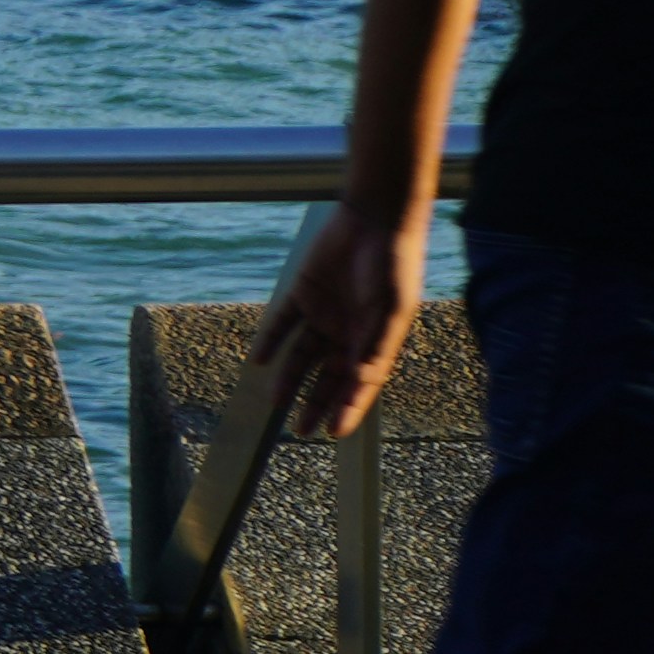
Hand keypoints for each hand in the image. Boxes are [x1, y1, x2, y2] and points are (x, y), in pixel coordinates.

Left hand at [249, 198, 422, 438]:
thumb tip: (362, 380)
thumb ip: (375, 345)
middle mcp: (347, 333)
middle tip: (301, 430)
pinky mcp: (303, 293)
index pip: (359, 384)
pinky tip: (260, 359)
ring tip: (274, 400)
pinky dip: (271, 339)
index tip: (334, 433)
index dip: (347, 409)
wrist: (375, 220)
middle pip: (327, 376)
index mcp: (374, 342)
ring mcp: (324, 314)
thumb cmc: (393, 266)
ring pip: (302, 354)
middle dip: (315, 403)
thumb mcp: (390, 310)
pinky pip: (283, 322)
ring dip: (289, 376)